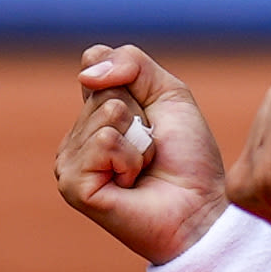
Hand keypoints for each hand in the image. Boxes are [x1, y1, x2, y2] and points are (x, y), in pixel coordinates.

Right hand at [57, 43, 231, 259]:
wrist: (202, 209)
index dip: (135, 82)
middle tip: (153, 150)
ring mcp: (69, 162)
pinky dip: (132, 159)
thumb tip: (86, 74)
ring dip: (141, 141)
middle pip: (105, 89)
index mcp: (92, 115)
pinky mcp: (72, 185)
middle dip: (143, 116)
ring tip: (143, 169)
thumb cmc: (188, 158)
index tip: (154, 118)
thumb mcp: (169, 93)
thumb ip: (132, 63)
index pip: (95, 62)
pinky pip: (105, 142)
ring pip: (107, 113)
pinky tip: (132, 184)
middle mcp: (75, 138)